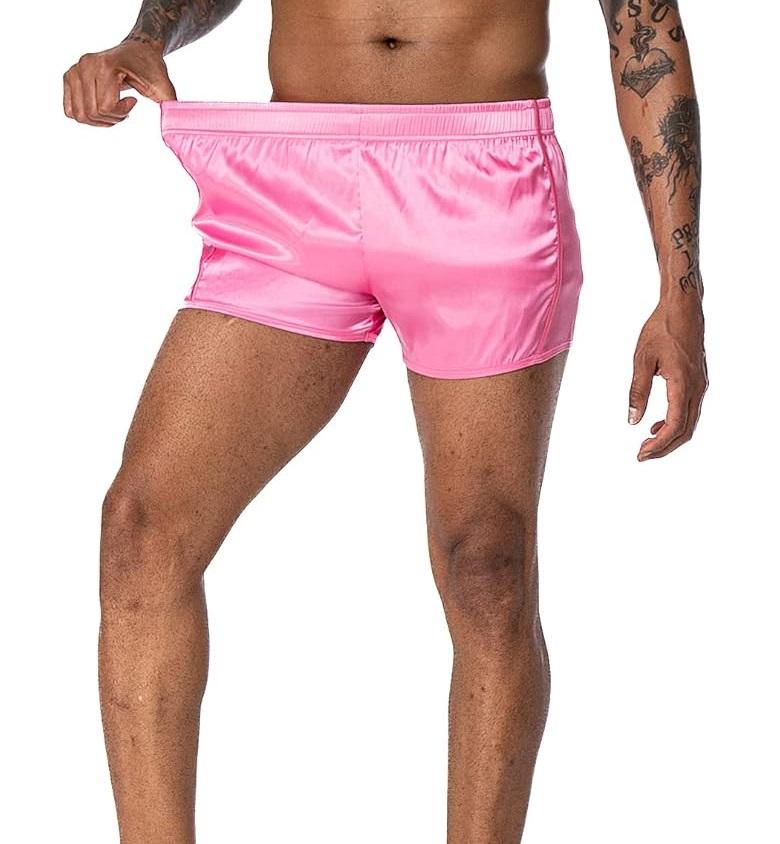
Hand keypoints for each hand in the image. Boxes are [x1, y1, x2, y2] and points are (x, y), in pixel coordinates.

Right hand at [63, 40, 176, 126]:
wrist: (138, 50)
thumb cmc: (150, 68)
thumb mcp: (164, 87)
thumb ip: (169, 107)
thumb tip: (176, 129)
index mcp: (105, 65)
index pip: (105, 107)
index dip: (122, 113)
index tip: (133, 102)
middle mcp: (85, 65)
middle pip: (92, 113)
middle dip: (112, 119)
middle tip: (124, 108)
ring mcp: (74, 70)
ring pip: (80, 115)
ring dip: (100, 120)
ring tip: (113, 107)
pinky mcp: (69, 77)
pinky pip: (70, 110)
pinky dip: (86, 116)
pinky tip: (101, 107)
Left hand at [628, 297, 707, 460]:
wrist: (682, 308)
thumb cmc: (661, 329)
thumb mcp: (642, 360)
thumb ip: (637, 391)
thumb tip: (632, 419)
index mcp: (683, 384)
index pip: (674, 426)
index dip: (658, 445)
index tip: (641, 453)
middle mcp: (697, 388)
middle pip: (685, 430)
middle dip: (664, 447)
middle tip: (642, 455)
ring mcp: (700, 385)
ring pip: (690, 422)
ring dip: (670, 437)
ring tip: (647, 444)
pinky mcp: (698, 381)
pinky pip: (690, 410)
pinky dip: (675, 423)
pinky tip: (656, 424)